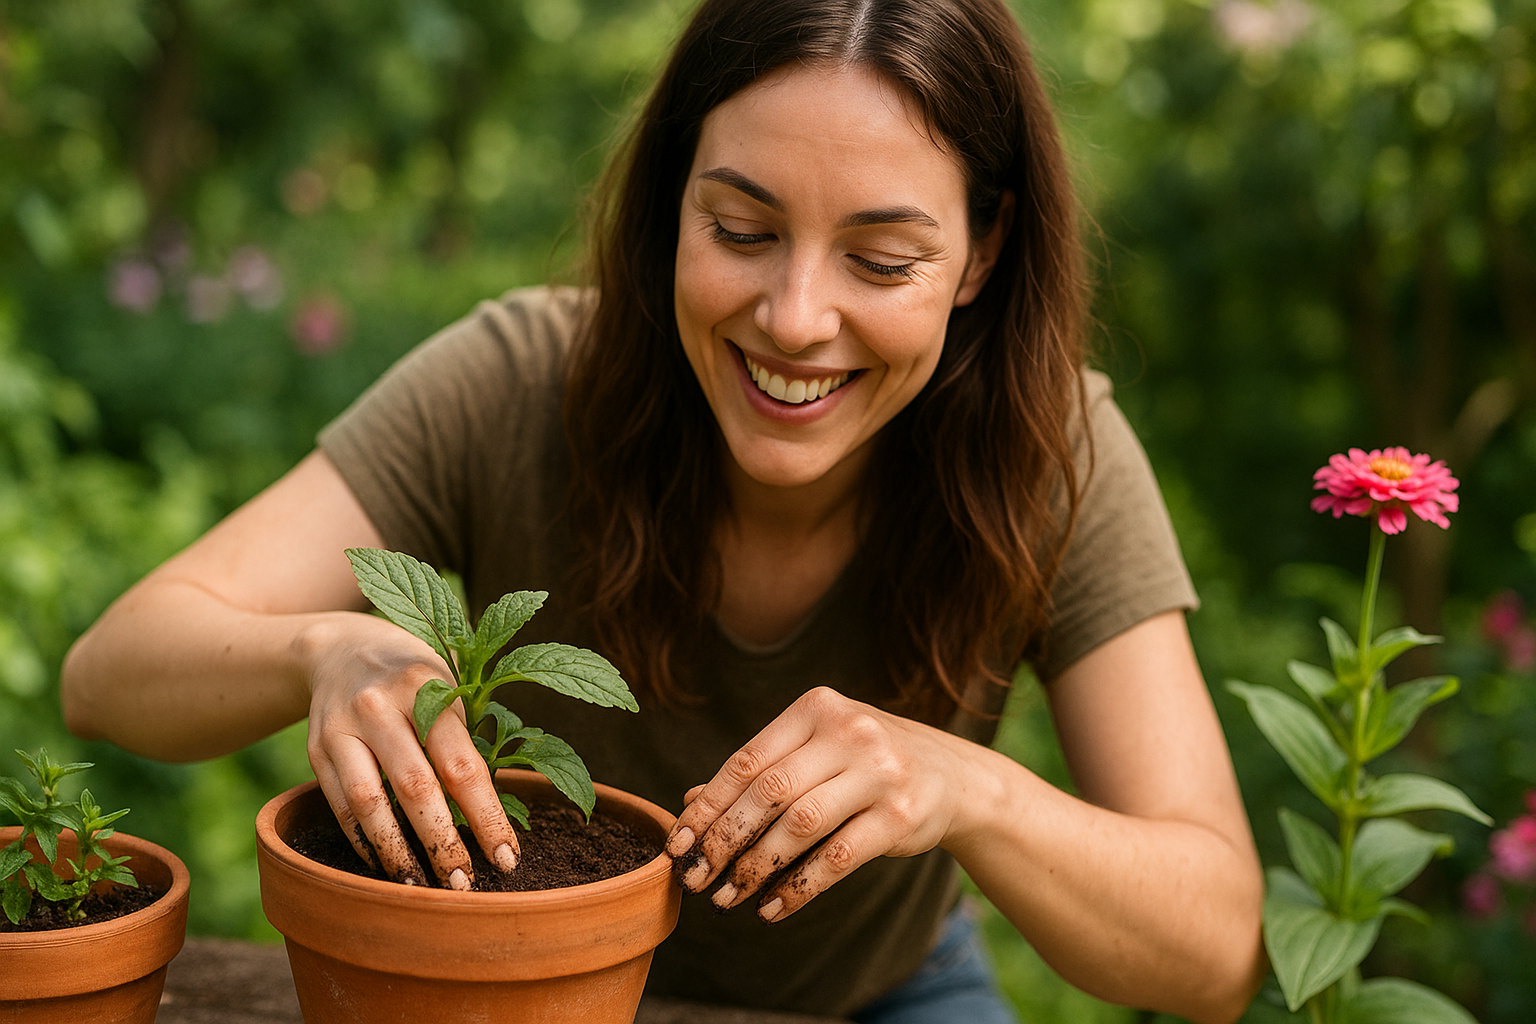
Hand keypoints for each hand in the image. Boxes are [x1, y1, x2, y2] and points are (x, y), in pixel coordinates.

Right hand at [300, 613, 520, 887]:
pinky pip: (340, 805)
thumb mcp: (451, 685)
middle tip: (464, 886)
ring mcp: (342, 728)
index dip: (485, 817)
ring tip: (419, 888)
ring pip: (370, 802)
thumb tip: (508, 812)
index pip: (462, 763)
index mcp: (427, 686)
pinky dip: (364, 841)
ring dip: (398, 852)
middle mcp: (379, 705)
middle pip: (416, 787)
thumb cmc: (418, 678)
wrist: (342, 649)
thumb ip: (471, 738)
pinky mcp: (316, 749)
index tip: (507, 859)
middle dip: (443, 844)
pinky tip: (385, 865)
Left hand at [663, 686, 977, 921]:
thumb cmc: (864, 762)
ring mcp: (879, 773)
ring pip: (800, 826)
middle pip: (769, 793)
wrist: (953, 776)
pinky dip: (798, 888)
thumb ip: (759, 773)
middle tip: (695, 878)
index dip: (706, 807)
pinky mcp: (901, 817)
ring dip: (757, 868)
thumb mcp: (814, 751)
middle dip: (724, 841)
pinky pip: (837, 858)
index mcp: (817, 708)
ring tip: (728, 898)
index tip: (677, 844)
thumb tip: (690, 803)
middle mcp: (850, 733)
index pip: (747, 761)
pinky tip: (772, 908)